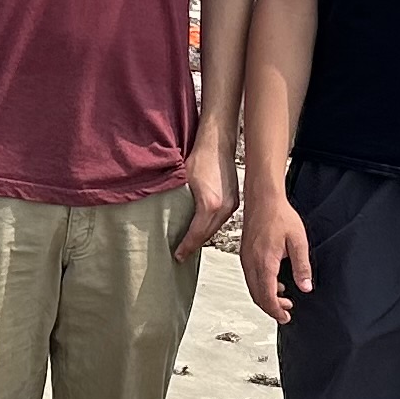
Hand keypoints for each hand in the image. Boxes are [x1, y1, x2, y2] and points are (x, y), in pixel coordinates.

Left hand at [173, 139, 239, 264]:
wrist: (218, 143)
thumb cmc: (200, 157)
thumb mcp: (182, 182)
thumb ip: (177, 202)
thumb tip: (165, 217)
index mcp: (210, 205)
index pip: (196, 234)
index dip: (186, 247)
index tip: (178, 256)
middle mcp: (224, 208)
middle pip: (207, 235)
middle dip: (194, 245)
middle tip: (182, 254)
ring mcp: (232, 204)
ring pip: (215, 228)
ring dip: (203, 236)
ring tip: (190, 243)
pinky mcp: (234, 200)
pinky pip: (221, 219)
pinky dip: (210, 226)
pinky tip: (201, 227)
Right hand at [239, 186, 311, 321]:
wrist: (263, 199)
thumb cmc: (279, 215)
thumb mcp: (298, 242)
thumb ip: (302, 266)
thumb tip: (306, 287)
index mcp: (264, 263)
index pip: (267, 296)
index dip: (276, 310)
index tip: (285, 317)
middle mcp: (251, 263)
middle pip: (257, 296)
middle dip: (271, 308)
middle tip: (285, 313)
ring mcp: (245, 259)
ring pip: (252, 288)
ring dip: (265, 297)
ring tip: (282, 299)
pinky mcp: (245, 254)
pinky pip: (250, 277)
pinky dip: (260, 286)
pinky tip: (274, 282)